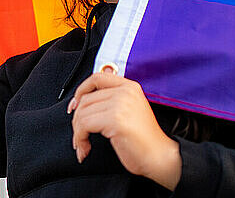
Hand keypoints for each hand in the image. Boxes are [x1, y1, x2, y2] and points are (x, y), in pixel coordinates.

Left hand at [68, 71, 181, 190]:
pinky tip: (85, 149)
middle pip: (86, 99)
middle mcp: (125, 91)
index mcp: (130, 86)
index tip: (74, 106)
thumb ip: (110, 101)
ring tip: (82, 146)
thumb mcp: (128, 112)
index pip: (97, 77)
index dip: (81, 90)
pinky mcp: (115, 119)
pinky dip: (80, 139)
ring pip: (82, 113)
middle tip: (79, 136)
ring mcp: (120, 104)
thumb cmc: (144, 140)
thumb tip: (81, 101)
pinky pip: (84, 126)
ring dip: (78, 133)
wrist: (160, 157)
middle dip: (77, 120)